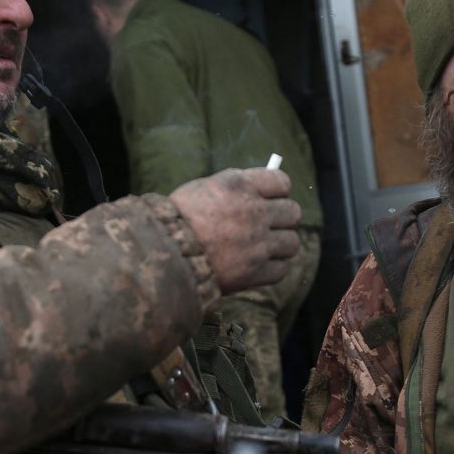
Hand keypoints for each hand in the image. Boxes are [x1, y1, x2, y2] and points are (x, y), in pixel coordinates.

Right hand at [169, 168, 300, 293]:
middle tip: (270, 225)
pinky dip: (272, 269)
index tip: (273, 198)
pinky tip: (257, 267)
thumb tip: (263, 189)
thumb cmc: (176, 220)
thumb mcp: (204, 188)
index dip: (279, 191)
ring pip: (292, 243)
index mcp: (241, 185)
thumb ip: (236, 187)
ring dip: (281, 245)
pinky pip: (281, 270)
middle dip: (283, 218)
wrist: (160, 255)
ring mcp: (258, 243)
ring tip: (265, 248)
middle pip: (293, 212)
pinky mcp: (255, 272)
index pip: (282, 182)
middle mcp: (255, 212)